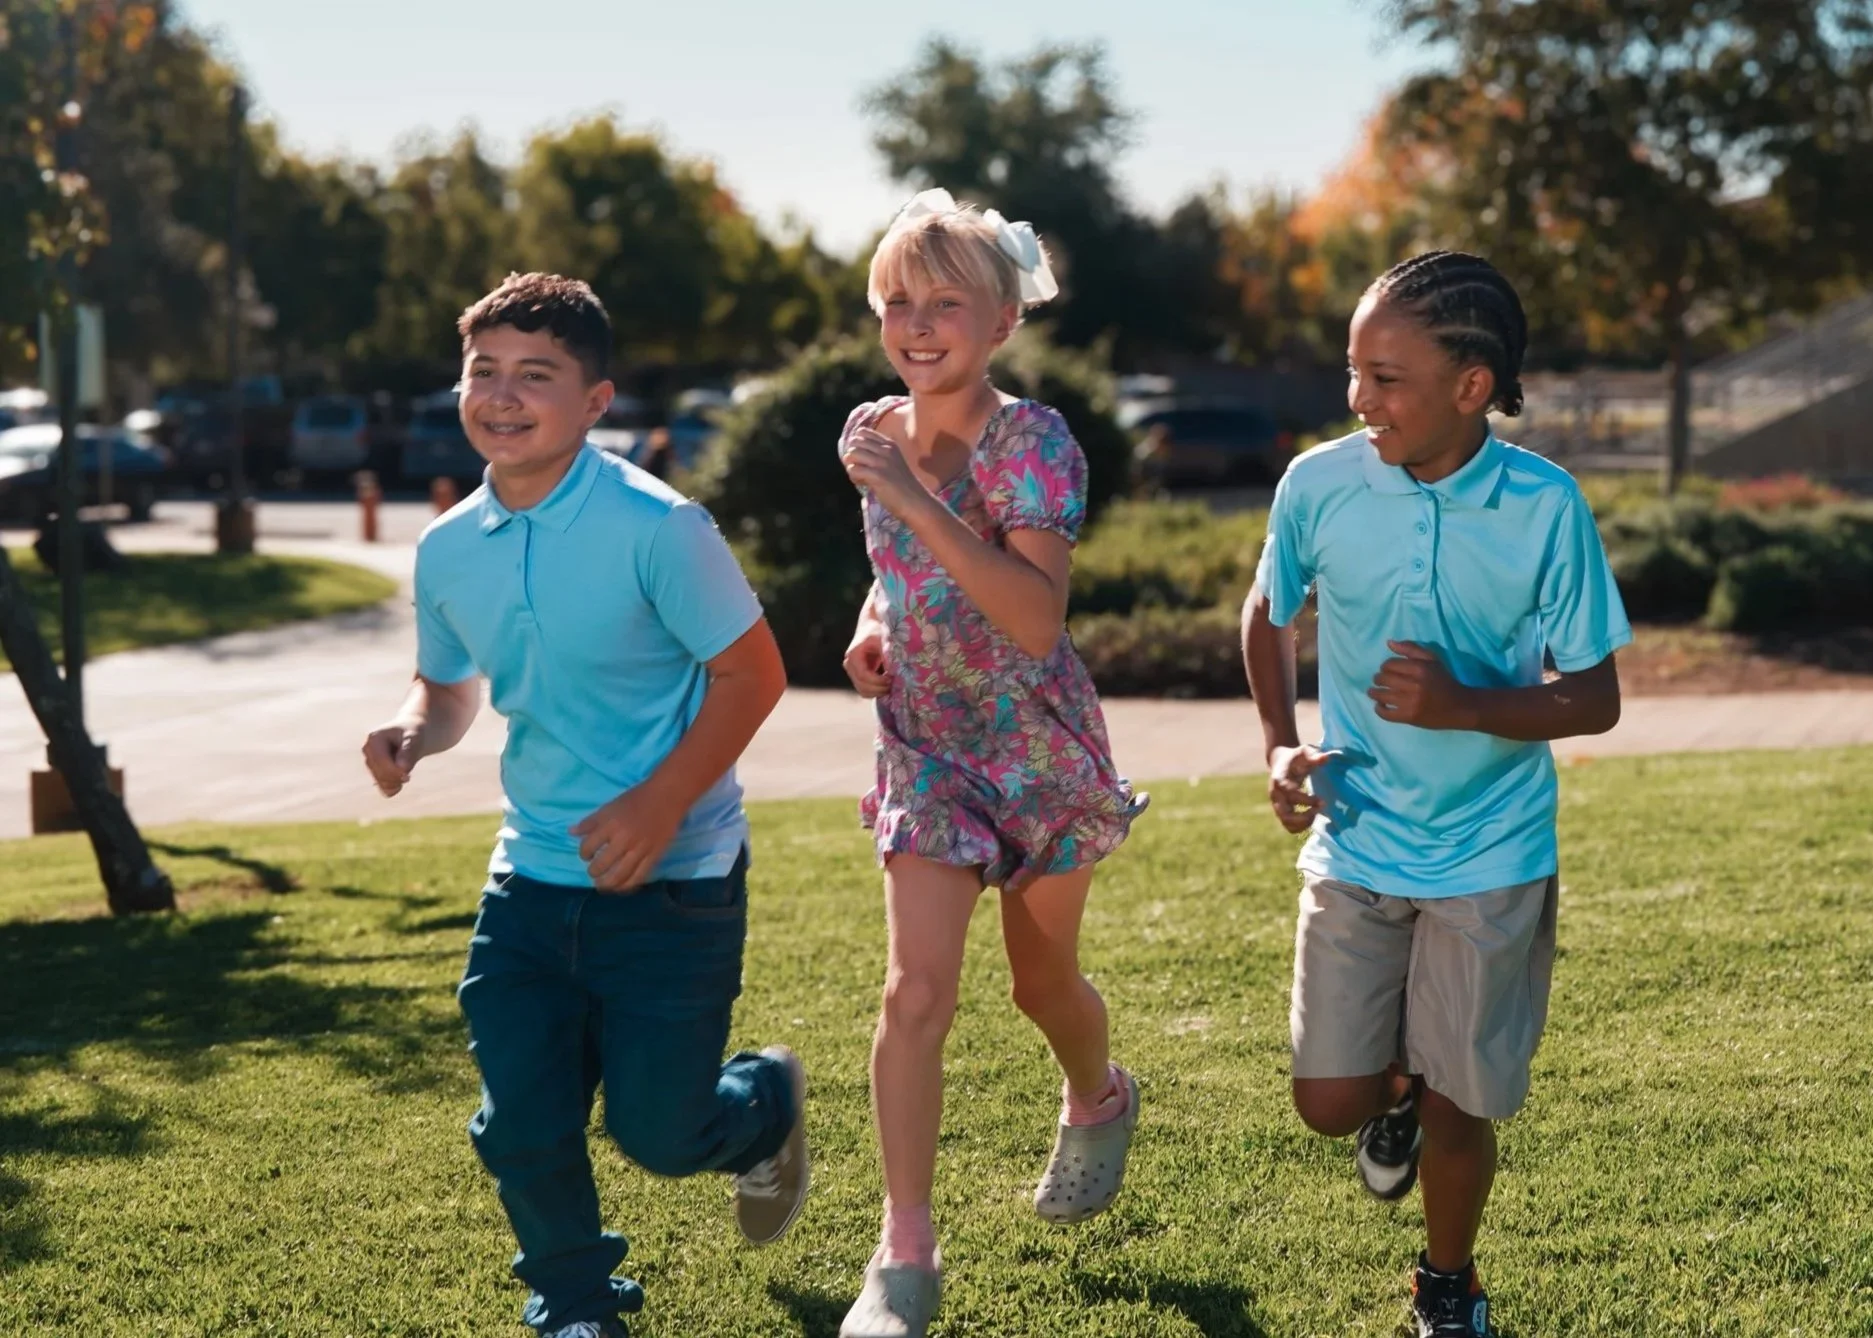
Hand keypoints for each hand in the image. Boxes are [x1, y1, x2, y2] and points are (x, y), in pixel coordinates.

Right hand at [362, 720, 423, 796]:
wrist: (412, 735)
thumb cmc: (413, 733)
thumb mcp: (413, 738)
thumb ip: (408, 752)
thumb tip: (402, 768)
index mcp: (374, 739)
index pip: (380, 760)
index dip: (393, 771)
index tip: (407, 776)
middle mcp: (368, 751)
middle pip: (379, 773)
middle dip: (396, 777)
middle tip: (409, 775)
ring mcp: (370, 763)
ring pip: (381, 782)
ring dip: (396, 782)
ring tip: (407, 776)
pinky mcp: (376, 772)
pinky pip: (382, 787)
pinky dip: (392, 789)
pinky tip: (400, 785)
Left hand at [571, 783, 686, 892]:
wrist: (667, 797)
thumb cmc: (636, 799)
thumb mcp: (610, 806)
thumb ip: (590, 822)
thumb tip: (571, 832)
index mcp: (611, 825)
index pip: (588, 846)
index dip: (584, 853)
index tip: (587, 855)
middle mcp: (624, 839)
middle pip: (602, 865)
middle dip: (594, 872)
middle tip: (594, 871)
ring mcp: (640, 850)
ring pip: (619, 876)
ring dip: (607, 884)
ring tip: (603, 885)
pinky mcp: (654, 857)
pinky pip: (638, 877)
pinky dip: (626, 886)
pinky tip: (620, 887)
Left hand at [840, 428, 933, 520]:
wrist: (915, 501)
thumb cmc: (903, 485)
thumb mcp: (894, 461)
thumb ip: (879, 454)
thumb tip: (855, 453)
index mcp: (890, 444)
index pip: (863, 432)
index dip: (857, 444)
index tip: (862, 457)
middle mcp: (886, 449)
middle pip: (855, 441)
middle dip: (851, 454)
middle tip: (858, 467)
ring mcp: (881, 462)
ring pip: (852, 454)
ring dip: (851, 465)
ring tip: (859, 476)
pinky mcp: (877, 475)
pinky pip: (853, 469)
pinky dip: (853, 477)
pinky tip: (862, 483)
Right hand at [844, 622, 891, 697]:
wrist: (870, 625)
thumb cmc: (878, 630)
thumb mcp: (884, 640)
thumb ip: (888, 656)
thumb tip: (894, 674)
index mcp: (854, 654)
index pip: (863, 675)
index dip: (877, 681)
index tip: (891, 679)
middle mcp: (849, 664)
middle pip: (861, 686)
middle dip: (878, 689)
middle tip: (893, 686)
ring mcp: (852, 670)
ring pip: (862, 690)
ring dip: (877, 692)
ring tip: (891, 686)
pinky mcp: (857, 674)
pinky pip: (864, 689)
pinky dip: (875, 691)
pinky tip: (887, 684)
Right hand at [1267, 744, 1341, 833]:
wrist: (1281, 762)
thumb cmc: (1296, 757)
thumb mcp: (1304, 752)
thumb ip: (1314, 755)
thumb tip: (1326, 758)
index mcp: (1279, 779)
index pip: (1290, 794)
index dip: (1306, 800)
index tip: (1322, 801)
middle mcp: (1275, 794)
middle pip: (1285, 814)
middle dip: (1305, 815)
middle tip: (1321, 808)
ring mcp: (1276, 804)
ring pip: (1286, 822)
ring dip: (1303, 823)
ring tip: (1316, 814)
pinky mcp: (1280, 811)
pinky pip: (1288, 826)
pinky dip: (1301, 827)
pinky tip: (1312, 818)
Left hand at [1369, 641, 1473, 729]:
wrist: (1461, 707)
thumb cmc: (1445, 681)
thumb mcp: (1433, 660)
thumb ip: (1411, 649)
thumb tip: (1389, 643)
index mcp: (1420, 669)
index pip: (1389, 664)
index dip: (1385, 667)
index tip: (1387, 670)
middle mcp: (1414, 685)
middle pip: (1383, 679)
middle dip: (1378, 679)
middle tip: (1379, 681)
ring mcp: (1411, 702)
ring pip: (1381, 695)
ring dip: (1374, 693)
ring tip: (1374, 692)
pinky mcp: (1410, 717)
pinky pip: (1386, 713)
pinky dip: (1379, 709)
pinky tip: (1380, 705)